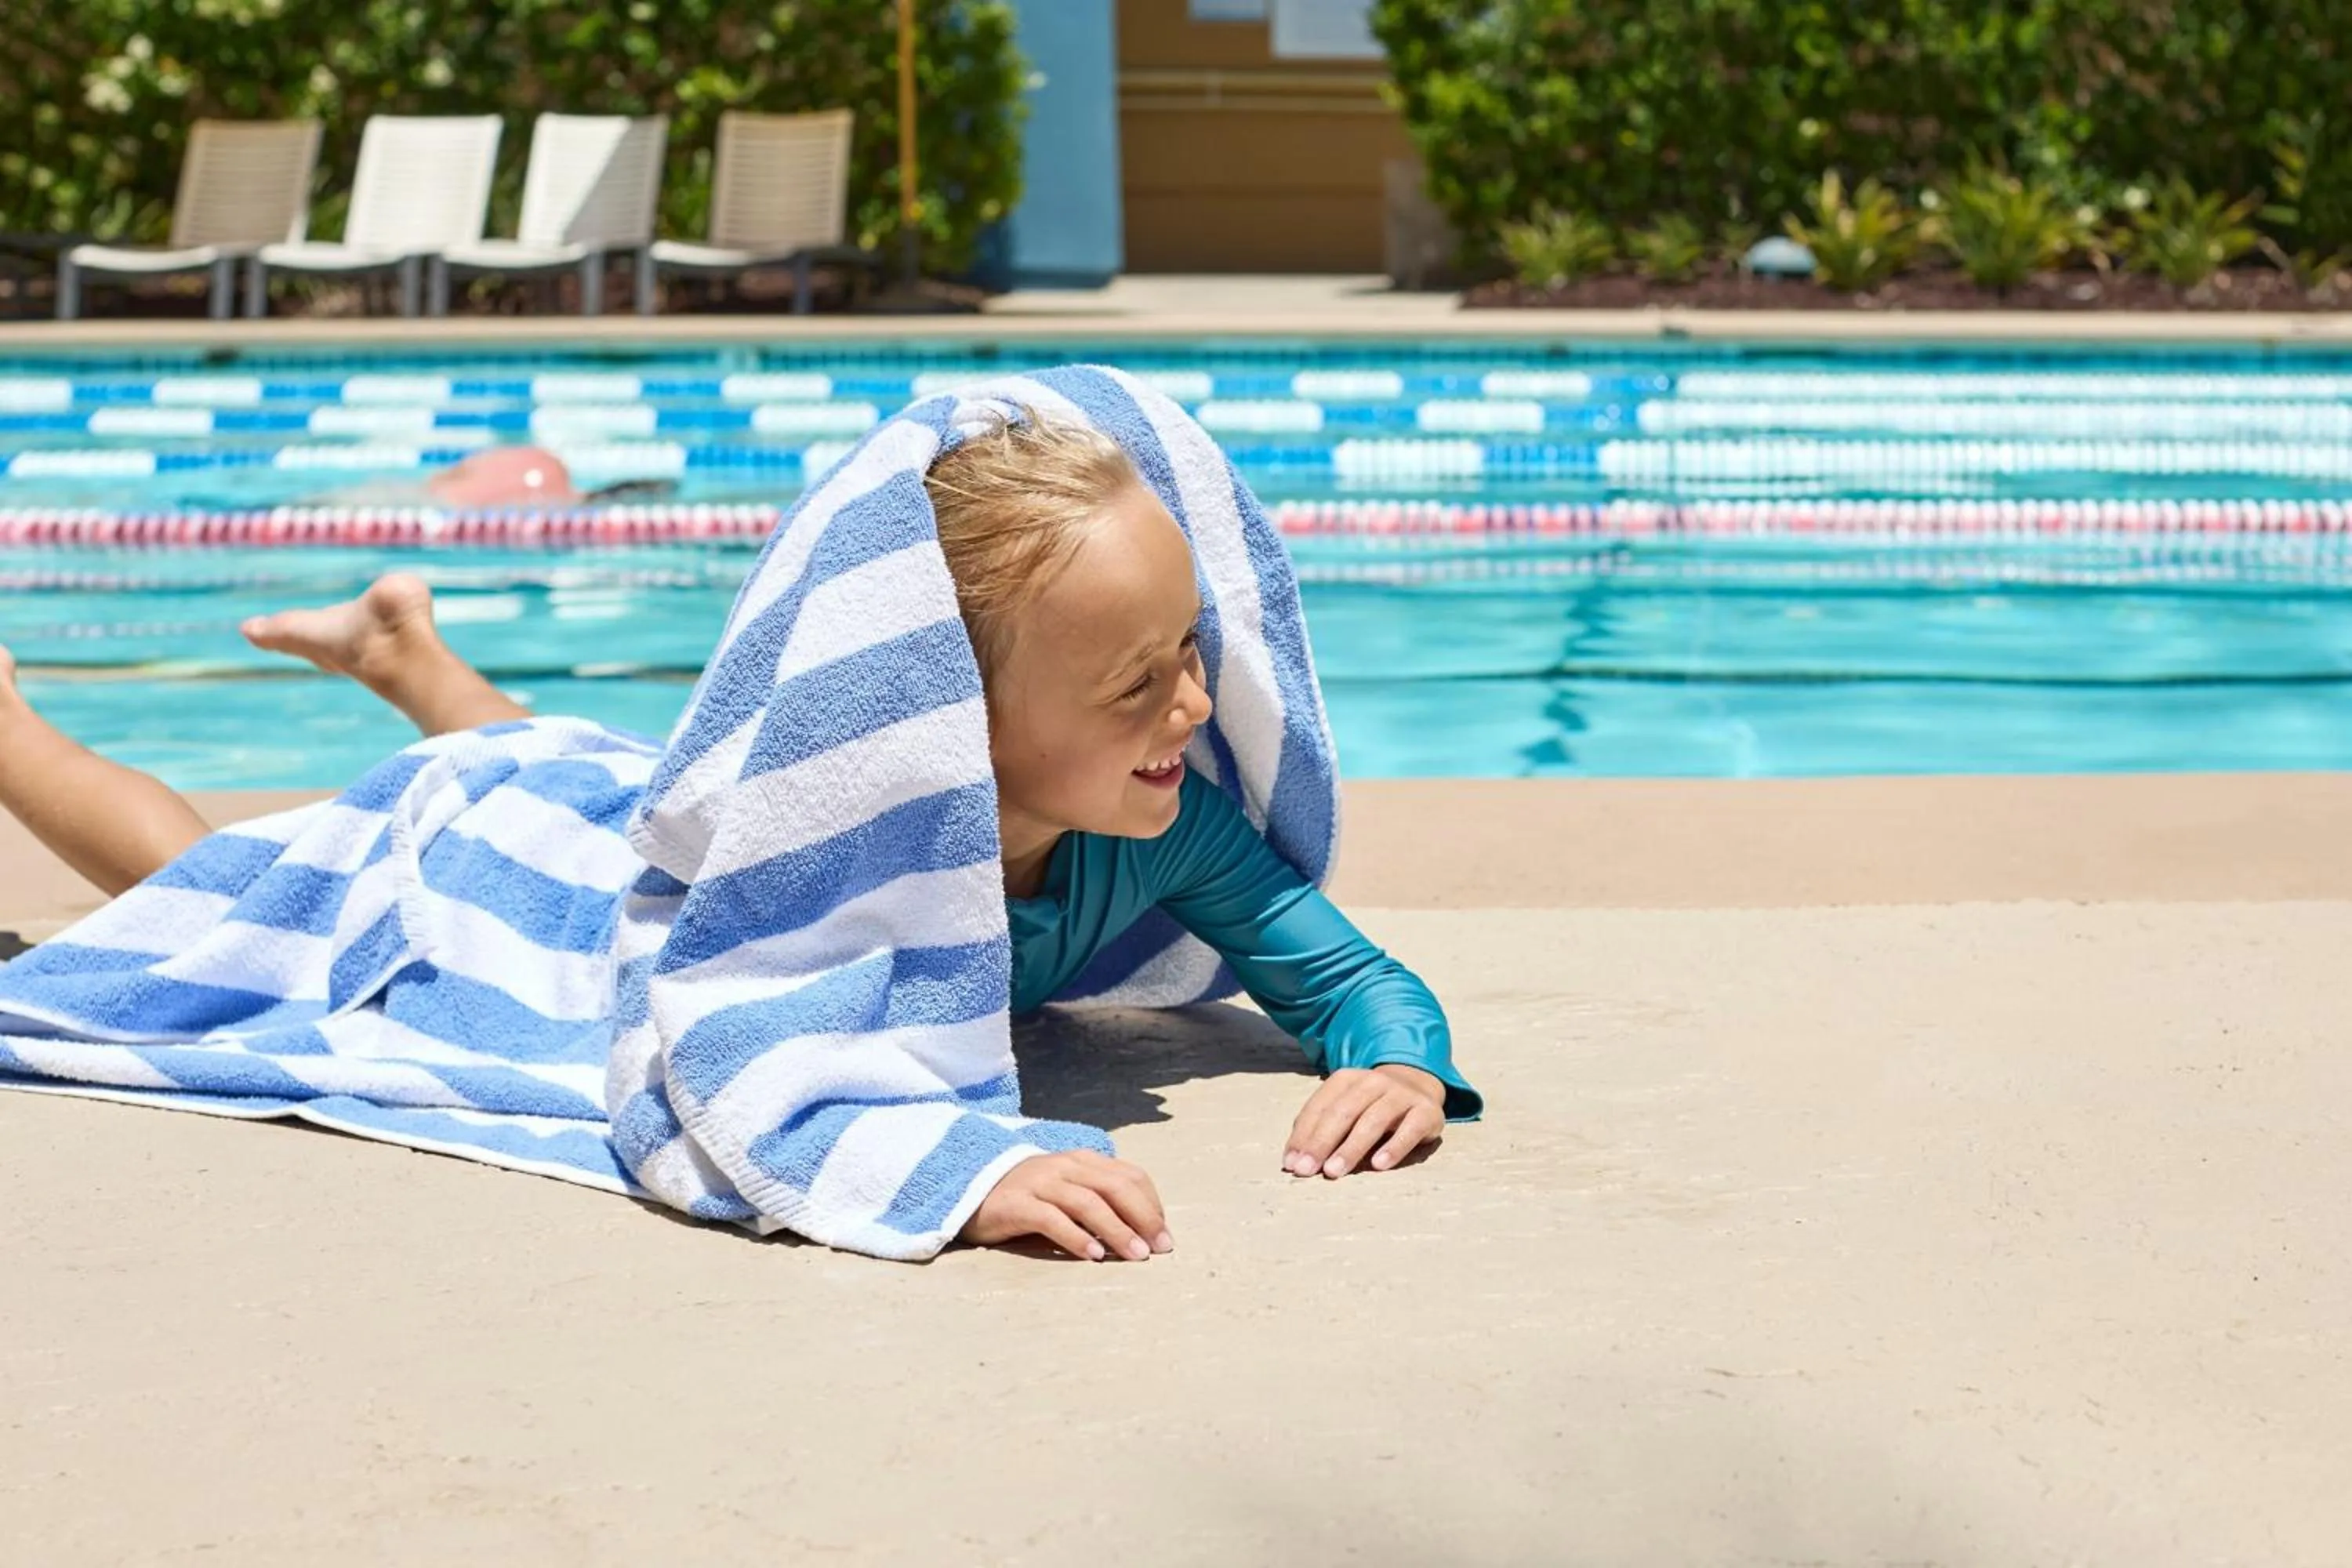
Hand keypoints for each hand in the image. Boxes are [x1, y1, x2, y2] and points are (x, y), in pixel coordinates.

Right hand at [959, 1150, 1173, 1261]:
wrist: (971, 1191)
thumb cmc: (1030, 1197)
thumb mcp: (1069, 1190)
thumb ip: (1100, 1199)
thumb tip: (1143, 1230)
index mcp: (1083, 1161)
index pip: (1130, 1176)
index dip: (1152, 1205)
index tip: (1165, 1235)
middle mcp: (1064, 1166)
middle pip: (1115, 1187)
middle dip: (1143, 1217)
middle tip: (1160, 1248)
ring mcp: (1040, 1183)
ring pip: (1088, 1202)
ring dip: (1117, 1230)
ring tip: (1136, 1255)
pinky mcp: (1016, 1204)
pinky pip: (1052, 1219)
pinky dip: (1076, 1237)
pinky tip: (1093, 1255)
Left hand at [1283, 1065, 1445, 1178]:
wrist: (1419, 1086)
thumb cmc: (1370, 1106)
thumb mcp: (1346, 1106)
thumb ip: (1321, 1127)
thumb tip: (1293, 1159)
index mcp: (1347, 1079)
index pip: (1320, 1107)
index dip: (1304, 1135)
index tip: (1291, 1163)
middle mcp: (1373, 1082)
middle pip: (1343, 1112)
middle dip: (1322, 1142)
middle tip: (1307, 1170)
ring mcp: (1401, 1094)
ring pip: (1373, 1120)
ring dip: (1351, 1147)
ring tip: (1334, 1171)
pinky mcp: (1426, 1111)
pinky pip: (1409, 1130)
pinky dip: (1393, 1147)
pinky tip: (1379, 1165)